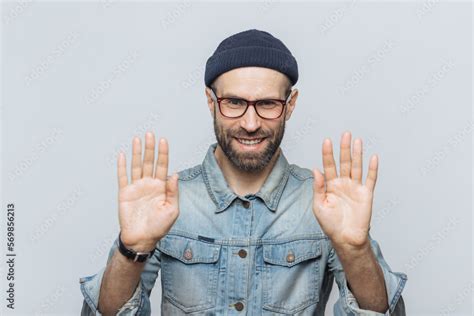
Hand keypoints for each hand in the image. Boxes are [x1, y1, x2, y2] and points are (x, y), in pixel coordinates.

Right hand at [117, 132, 178, 251]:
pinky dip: (122, 166)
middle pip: (149, 162)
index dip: (163, 154)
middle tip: (150, 134)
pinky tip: (123, 155)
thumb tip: (174, 174)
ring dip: (137, 153)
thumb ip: (173, 192)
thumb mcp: (172, 210)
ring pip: (136, 166)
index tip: (164, 141)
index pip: (162, 166)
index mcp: (161, 187)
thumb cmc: (159, 227)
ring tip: (138, 139)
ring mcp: (136, 188)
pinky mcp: (125, 193)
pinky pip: (122, 177)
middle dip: (150, 148)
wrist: (142, 239)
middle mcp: (149, 184)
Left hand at [312, 131, 377, 249]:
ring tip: (357, 140)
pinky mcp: (366, 194)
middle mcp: (343, 183)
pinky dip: (372, 169)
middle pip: (344, 162)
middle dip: (344, 149)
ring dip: (357, 154)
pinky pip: (370, 179)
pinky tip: (373, 157)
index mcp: (330, 185)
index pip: (329, 165)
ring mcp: (355, 187)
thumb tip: (316, 170)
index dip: (328, 153)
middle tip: (345, 134)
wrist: (345, 238)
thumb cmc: (330, 224)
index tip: (327, 141)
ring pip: (357, 167)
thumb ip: (318, 187)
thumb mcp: (319, 205)